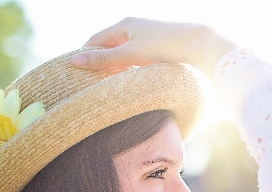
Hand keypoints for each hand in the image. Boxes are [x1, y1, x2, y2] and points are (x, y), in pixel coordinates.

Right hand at [71, 17, 236, 77]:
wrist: (197, 45)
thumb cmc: (163, 46)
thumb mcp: (130, 55)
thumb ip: (104, 60)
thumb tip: (75, 62)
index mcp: (124, 24)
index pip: (95, 40)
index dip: (85, 55)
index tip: (75, 72)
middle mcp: (134, 28)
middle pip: (109, 47)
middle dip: (99, 62)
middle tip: (88, 82)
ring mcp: (147, 38)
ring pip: (124, 54)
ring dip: (115, 68)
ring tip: (106, 86)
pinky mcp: (158, 49)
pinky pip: (136, 59)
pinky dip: (129, 69)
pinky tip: (129, 82)